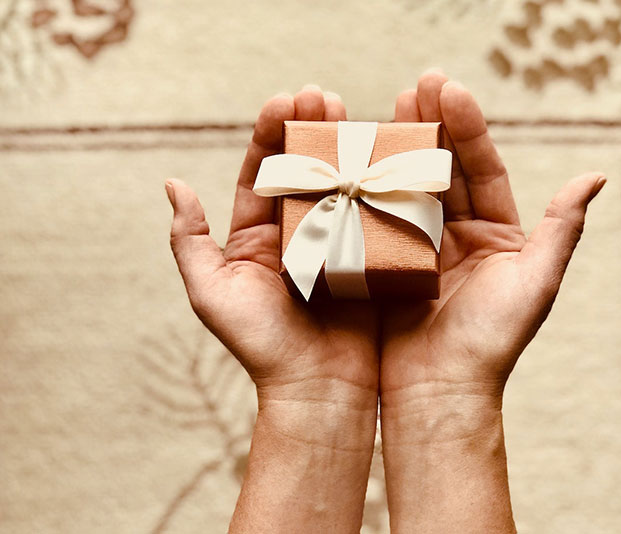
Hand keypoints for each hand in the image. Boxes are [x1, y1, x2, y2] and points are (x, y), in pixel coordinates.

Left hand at [166, 86, 378, 532]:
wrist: (318, 389)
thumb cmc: (261, 345)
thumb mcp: (212, 293)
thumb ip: (191, 242)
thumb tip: (174, 184)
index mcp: (257, 236)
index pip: (262, 173)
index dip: (271, 135)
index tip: (285, 101)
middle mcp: (297, 233)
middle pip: (303, 170)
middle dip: (310, 129)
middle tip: (322, 97)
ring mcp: (337, 242)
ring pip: (340, 183)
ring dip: (346, 146)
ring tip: (354, 113)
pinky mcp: (370, 256)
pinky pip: (374, 211)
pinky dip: (378, 181)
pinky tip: (386, 153)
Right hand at [379, 71, 604, 532]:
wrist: (439, 393)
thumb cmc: (491, 343)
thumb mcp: (534, 284)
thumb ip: (562, 229)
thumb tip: (595, 176)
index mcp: (494, 235)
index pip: (481, 169)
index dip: (467, 128)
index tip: (448, 89)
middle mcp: (457, 235)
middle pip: (443, 170)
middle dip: (430, 125)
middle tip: (416, 85)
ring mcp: (418, 248)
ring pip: (409, 187)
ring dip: (398, 147)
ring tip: (387, 107)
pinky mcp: (385, 264)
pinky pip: (377, 217)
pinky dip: (368, 186)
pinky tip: (356, 157)